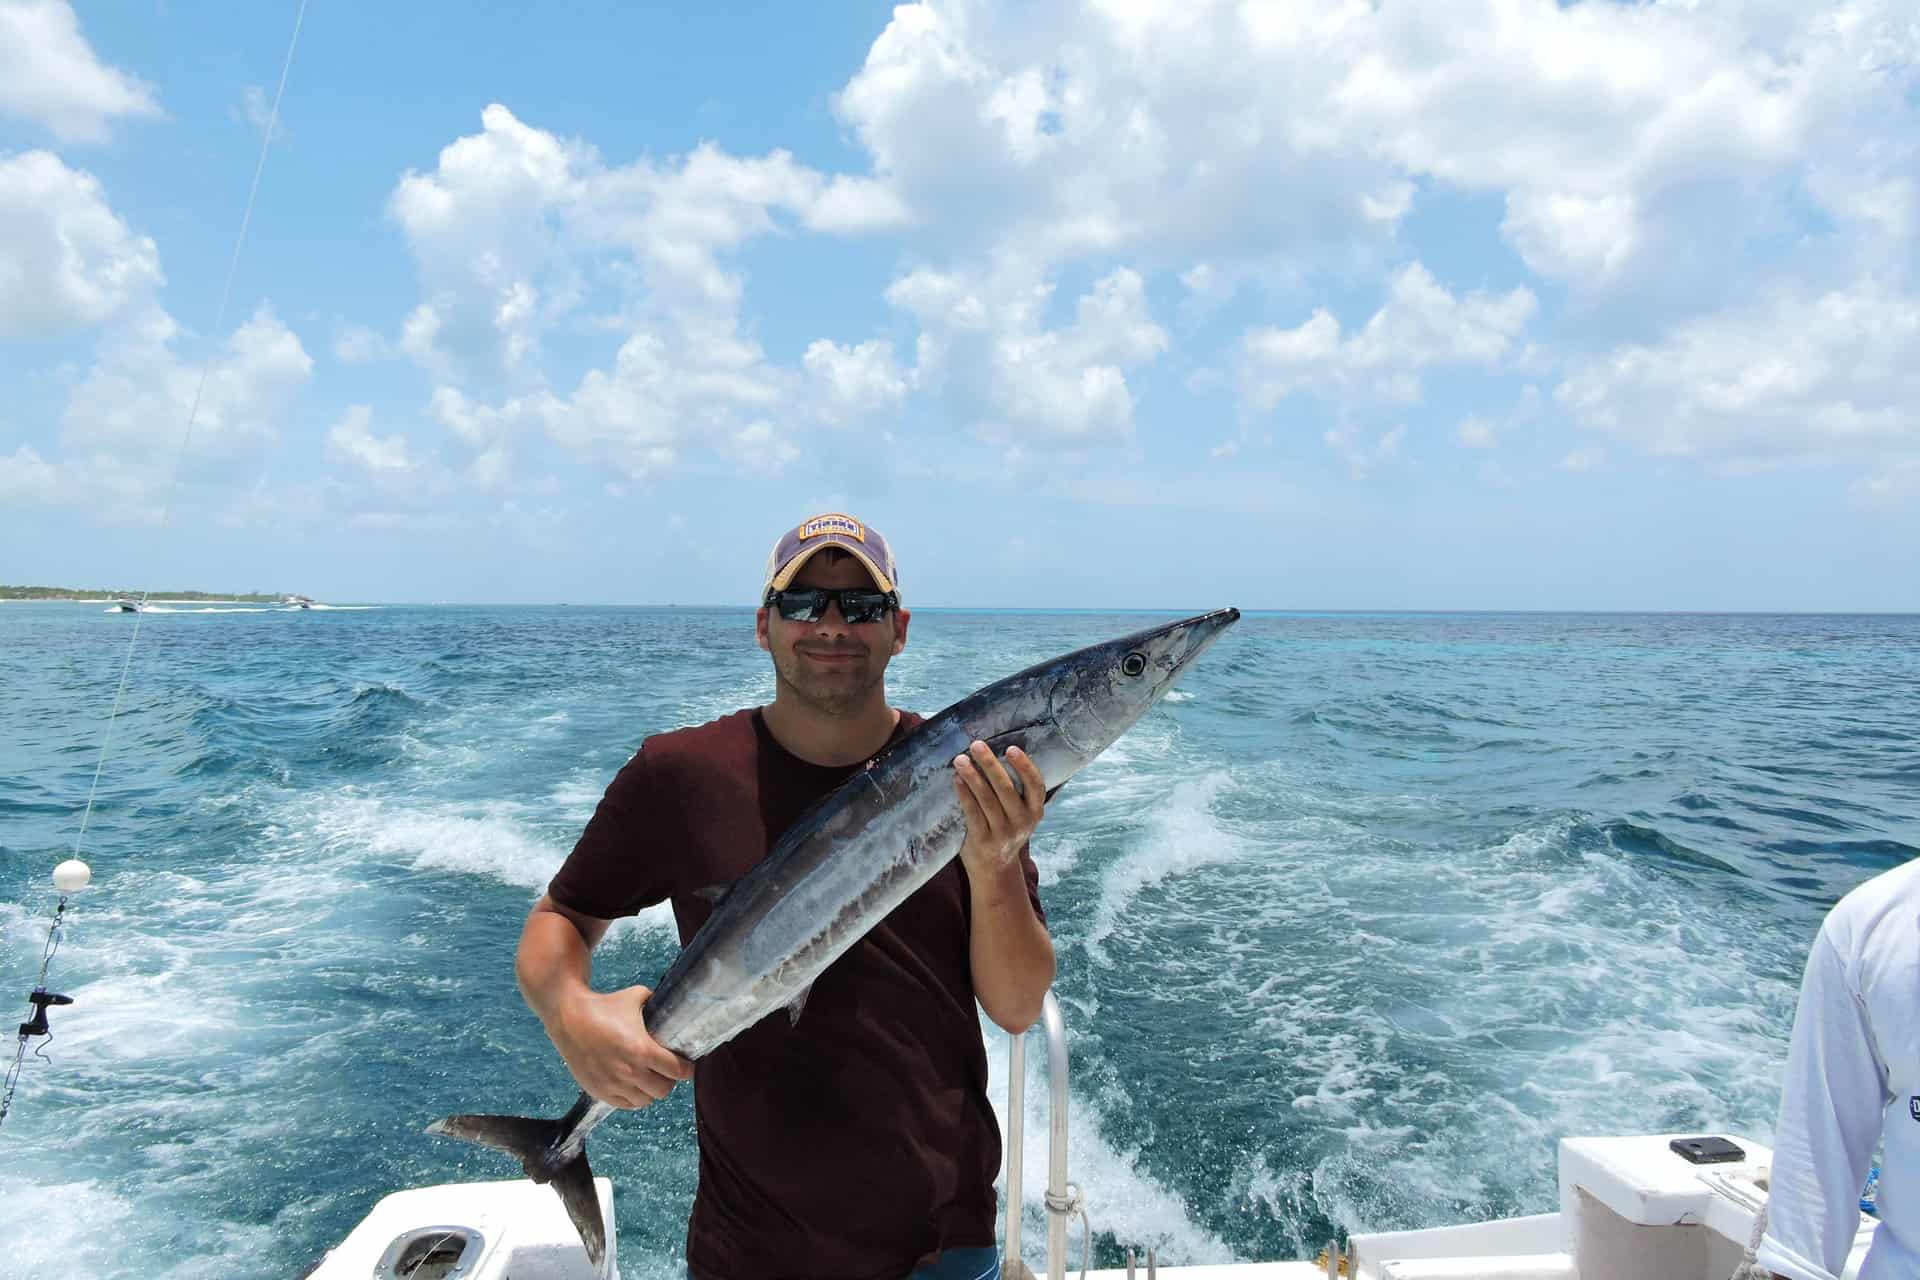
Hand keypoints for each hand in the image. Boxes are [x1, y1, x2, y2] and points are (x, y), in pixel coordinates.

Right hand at [547, 983, 693, 1109]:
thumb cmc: (604, 1005)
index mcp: (642, 1050)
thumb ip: (657, 1003)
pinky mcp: (598, 1090)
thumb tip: (672, 1003)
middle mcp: (629, 1072)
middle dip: (669, 1080)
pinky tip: (633, 1085)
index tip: (687, 1065)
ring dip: (650, 1090)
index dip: (687, 1069)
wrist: (568, 1015)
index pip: (677, 1071)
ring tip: (650, 1078)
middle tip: (667, 1070)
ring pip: (645, 1101)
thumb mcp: (636, 997)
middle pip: (664, 1090)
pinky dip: (633, 1097)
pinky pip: (625, 1104)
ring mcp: (612, 1084)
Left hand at [952, 740, 1045, 876]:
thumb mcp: (1020, 813)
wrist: (995, 869)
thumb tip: (994, 752)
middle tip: (976, 745)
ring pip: (986, 800)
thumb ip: (1015, 790)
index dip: (1025, 766)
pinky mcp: (982, 841)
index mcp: (1035, 811)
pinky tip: (957, 780)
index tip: (1011, 748)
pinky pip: (972, 813)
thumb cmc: (1005, 829)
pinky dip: (964, 795)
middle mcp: (1022, 822)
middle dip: (990, 764)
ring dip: (972, 777)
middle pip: (1006, 789)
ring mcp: (1002, 833)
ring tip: (960, 759)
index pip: (1035, 785)